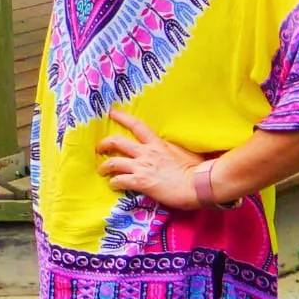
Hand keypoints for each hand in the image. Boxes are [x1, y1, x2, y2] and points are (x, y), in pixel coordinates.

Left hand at [97, 111, 214, 209]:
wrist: (199, 184)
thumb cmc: (197, 169)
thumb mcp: (185, 152)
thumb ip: (174, 149)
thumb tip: (176, 148)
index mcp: (157, 143)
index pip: (136, 126)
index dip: (122, 118)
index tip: (111, 113)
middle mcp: (146, 153)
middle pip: (118, 142)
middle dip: (105, 144)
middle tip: (99, 148)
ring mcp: (142, 167)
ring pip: (114, 162)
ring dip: (105, 166)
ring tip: (102, 170)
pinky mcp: (141, 182)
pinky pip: (120, 181)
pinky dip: (114, 183)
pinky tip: (113, 185)